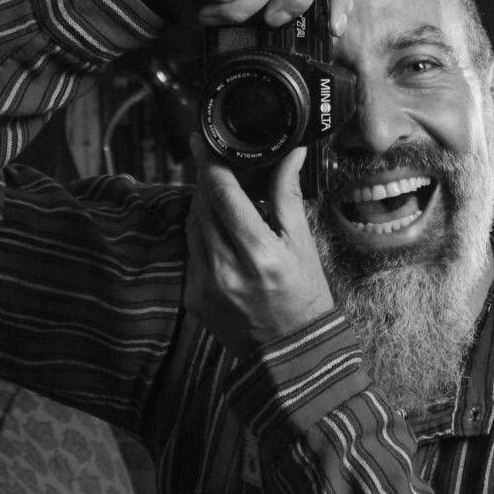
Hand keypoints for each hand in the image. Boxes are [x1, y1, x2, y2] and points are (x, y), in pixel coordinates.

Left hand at [183, 139, 335, 359]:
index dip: (208, 162)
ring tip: (225, 202)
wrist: (290, 351)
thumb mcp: (302, 243)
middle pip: (200, 205)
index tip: (201, 141)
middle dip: (207, 182)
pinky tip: (222, 237)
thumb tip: (289, 153)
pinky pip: (190, 252)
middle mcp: (225, 269)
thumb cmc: (304, 294)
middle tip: (219, 166)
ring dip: (203, 208)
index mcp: (258, 252)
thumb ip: (286, 195)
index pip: (220, 193)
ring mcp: (203, 285)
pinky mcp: (191, 297)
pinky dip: (202, 236)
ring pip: (192, 226)